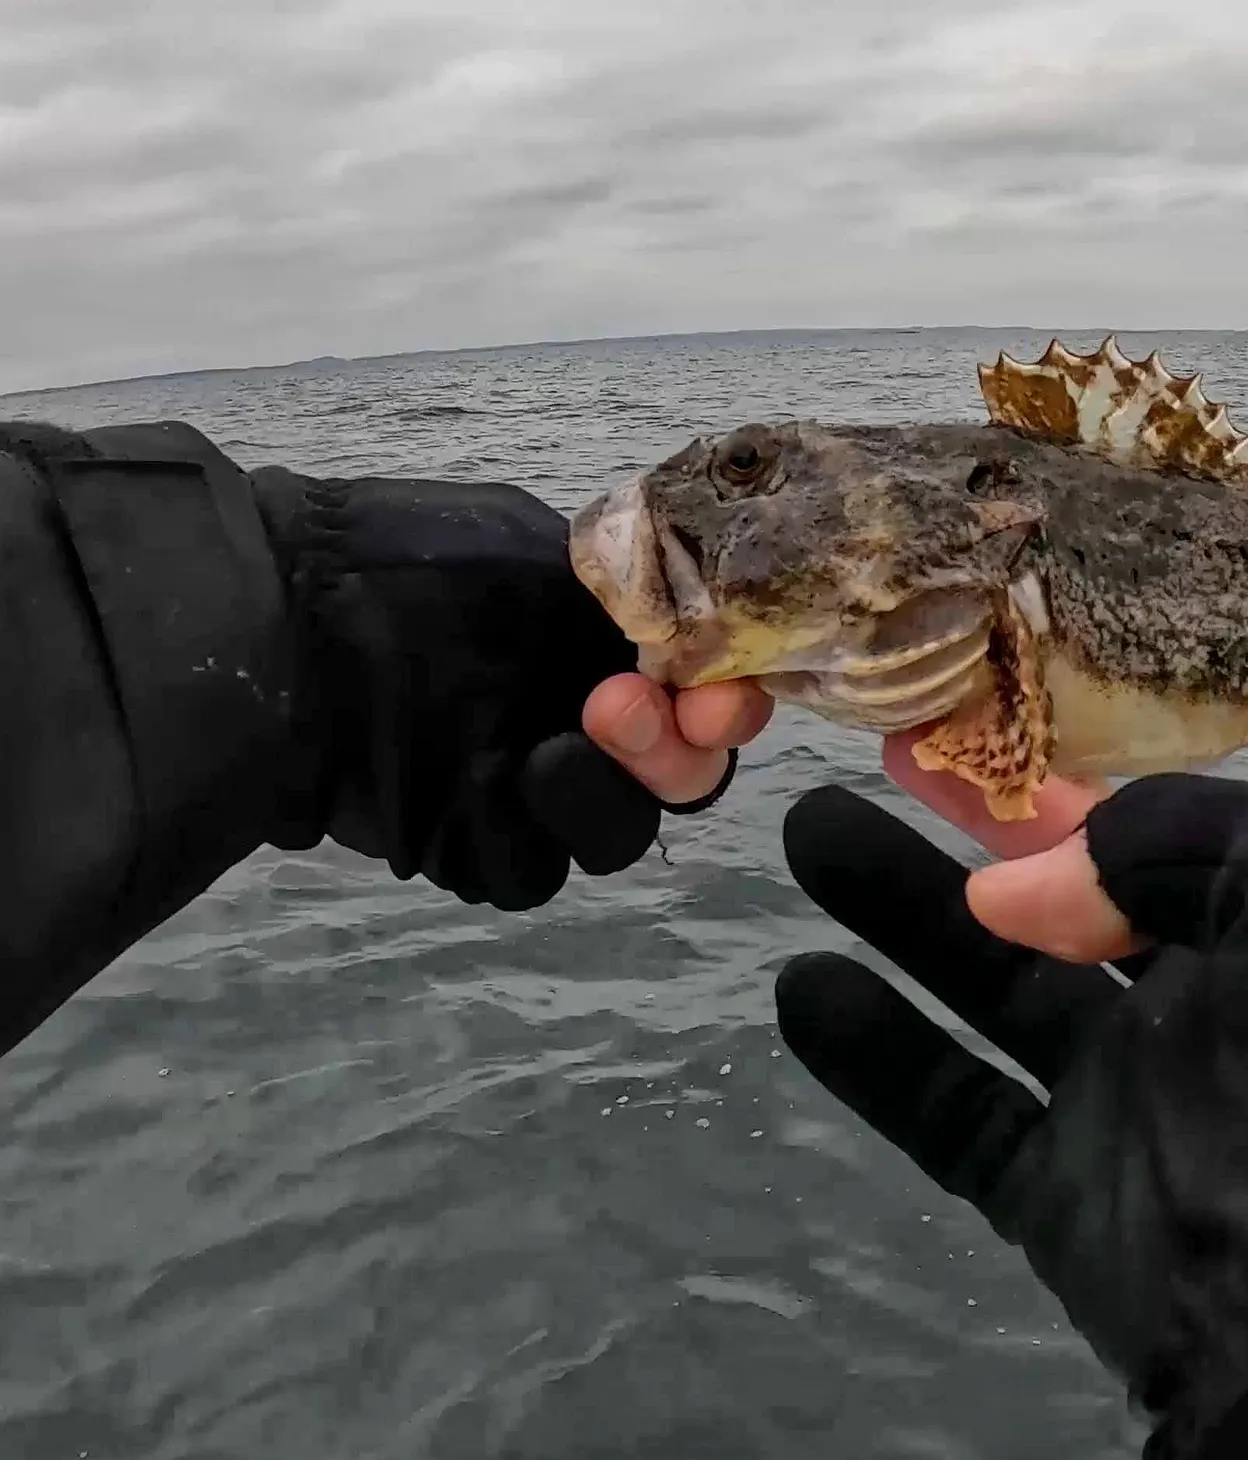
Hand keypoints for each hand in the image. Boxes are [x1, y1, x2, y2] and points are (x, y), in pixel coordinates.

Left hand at [252, 469, 771, 907]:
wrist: (272, 636)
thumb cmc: (407, 573)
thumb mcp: (529, 554)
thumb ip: (627, 600)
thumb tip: (689, 644)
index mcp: (606, 644)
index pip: (706, 693)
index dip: (727, 704)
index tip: (714, 698)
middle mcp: (580, 719)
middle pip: (680, 779)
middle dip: (671, 755)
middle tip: (616, 712)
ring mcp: (525, 789)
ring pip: (613, 836)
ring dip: (600, 800)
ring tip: (543, 760)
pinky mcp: (469, 844)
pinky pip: (528, 870)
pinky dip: (520, 836)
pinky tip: (485, 788)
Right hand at [775, 734, 1247, 1459]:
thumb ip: (1160, 833)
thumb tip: (1014, 893)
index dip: (1231, 748)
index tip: (1154, 696)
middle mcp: (1221, 990)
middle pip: (1085, 879)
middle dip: (995, 814)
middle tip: (897, 746)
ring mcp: (1137, 1093)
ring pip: (996, 984)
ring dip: (903, 908)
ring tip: (809, 830)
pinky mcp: (1071, 1191)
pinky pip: (955, 1113)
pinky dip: (878, 1057)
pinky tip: (802, 987)